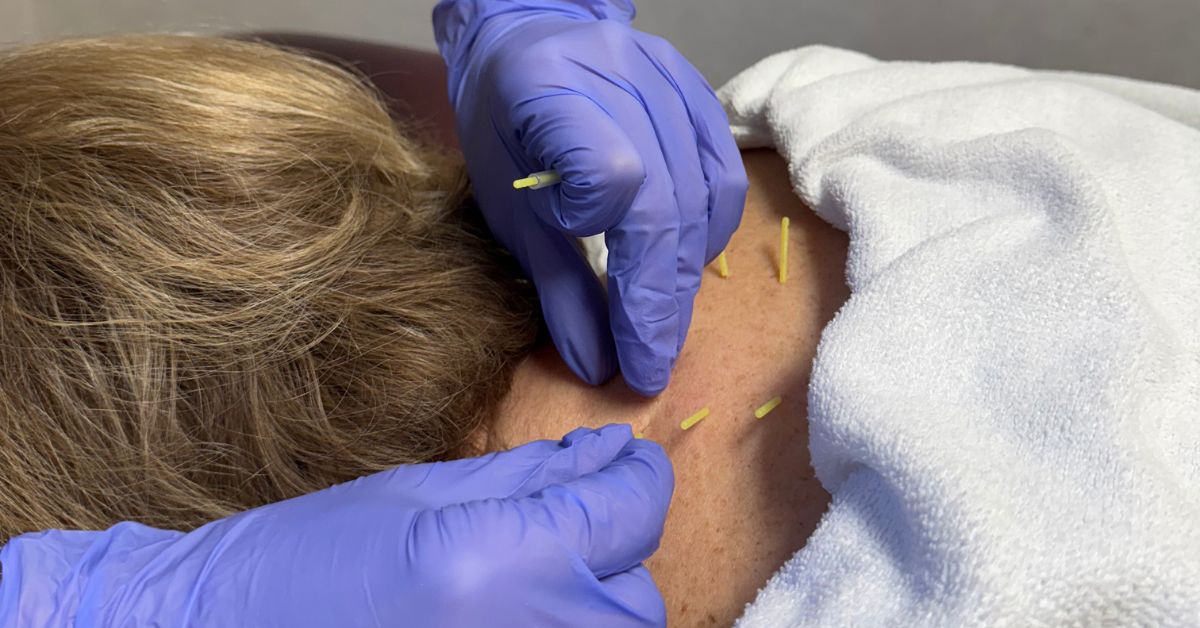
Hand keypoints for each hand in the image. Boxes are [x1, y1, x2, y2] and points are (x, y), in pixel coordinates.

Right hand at [0, 425, 673, 627]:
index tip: (623, 466)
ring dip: (588, 606)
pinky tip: (502, 614)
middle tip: (547, 532)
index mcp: (499, 564)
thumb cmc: (304, 560)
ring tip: (513, 585)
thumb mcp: (422, 493)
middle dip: (608, 552)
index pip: (633, 511)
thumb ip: (533, 477)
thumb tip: (611, 452)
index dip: (636, 477)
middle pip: (638, 593)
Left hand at [434, 0, 748, 395]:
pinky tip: (686, 264)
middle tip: (647, 367)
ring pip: (704, 195)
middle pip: (666, 201)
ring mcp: (669, 77)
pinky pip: (724, 177)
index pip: (610, 173)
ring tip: (662, 327)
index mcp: (553, 87)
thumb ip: (554, 284)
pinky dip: (709, 232)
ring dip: (685, 276)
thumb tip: (597, 366)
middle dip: (657, 299)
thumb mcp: (506, 205)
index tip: (570, 239)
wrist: (526, 40)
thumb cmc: (504, 125)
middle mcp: (622, 73)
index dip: (596, 224)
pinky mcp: (699, 91)